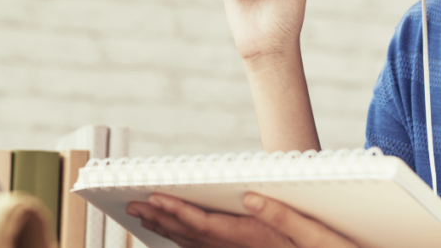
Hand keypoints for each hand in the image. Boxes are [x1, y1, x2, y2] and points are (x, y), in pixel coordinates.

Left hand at [126, 192, 358, 247]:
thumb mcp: (310, 234)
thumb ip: (281, 215)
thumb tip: (250, 198)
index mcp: (250, 240)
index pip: (204, 225)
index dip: (177, 211)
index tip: (154, 197)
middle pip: (190, 236)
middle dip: (160, 219)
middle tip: (131, 205)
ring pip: (191, 244)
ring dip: (165, 229)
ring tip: (142, 215)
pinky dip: (182, 239)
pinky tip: (171, 234)